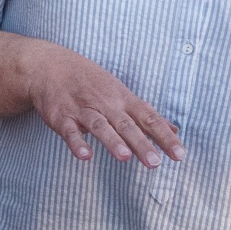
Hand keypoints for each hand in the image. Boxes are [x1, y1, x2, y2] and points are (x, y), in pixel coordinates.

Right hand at [17, 39, 184, 166]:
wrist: (50, 66)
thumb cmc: (91, 83)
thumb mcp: (121, 93)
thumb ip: (145, 115)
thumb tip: (174, 130)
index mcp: (123, 99)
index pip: (149, 118)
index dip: (165, 136)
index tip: (180, 154)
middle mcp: (106, 103)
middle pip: (127, 125)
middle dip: (141, 143)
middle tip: (156, 163)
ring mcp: (83, 110)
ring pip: (100, 126)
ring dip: (112, 141)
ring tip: (125, 157)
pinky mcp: (62, 117)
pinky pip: (70, 131)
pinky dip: (77, 143)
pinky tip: (85, 156)